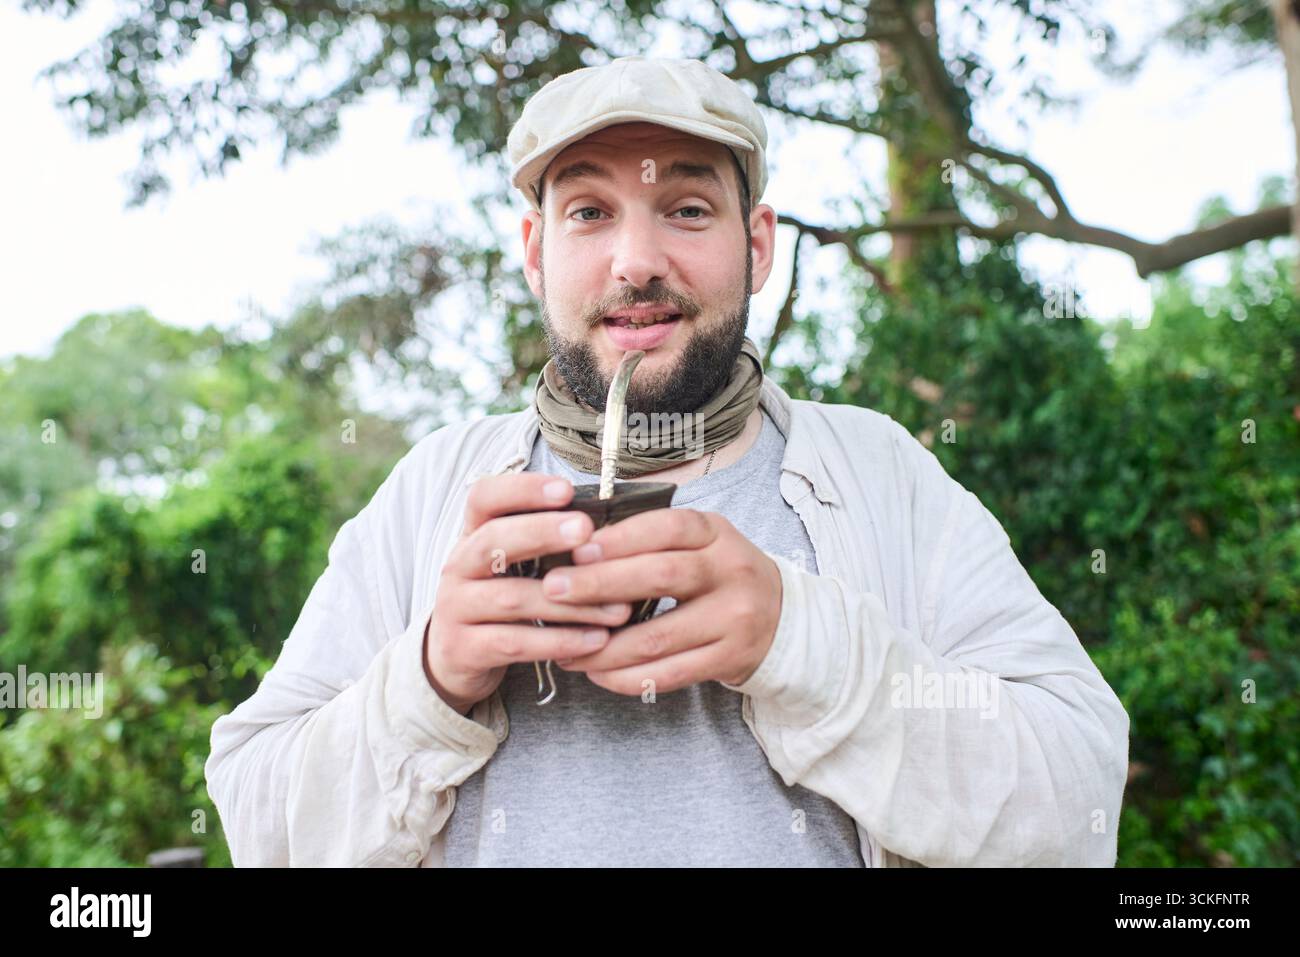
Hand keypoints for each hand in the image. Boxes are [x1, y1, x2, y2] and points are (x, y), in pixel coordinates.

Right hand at [423, 473, 633, 713]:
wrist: (455, 660)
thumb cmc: (500, 601)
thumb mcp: (512, 566)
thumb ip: (546, 544)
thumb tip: (612, 527)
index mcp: (473, 535)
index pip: (484, 497)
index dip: (521, 490)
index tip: (566, 489)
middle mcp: (457, 566)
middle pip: (493, 540)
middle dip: (542, 533)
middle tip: (586, 530)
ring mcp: (455, 608)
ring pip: (512, 598)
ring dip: (570, 602)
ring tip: (618, 607)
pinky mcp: (463, 650)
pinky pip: (515, 643)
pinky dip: (559, 641)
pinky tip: (596, 640)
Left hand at [543, 508, 782, 694]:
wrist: (781, 619)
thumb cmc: (719, 574)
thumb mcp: (700, 542)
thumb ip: (651, 541)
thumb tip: (577, 548)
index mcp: (717, 534)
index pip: (668, 528)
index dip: (621, 538)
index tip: (577, 549)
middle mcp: (730, 572)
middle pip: (662, 576)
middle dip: (601, 584)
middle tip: (554, 591)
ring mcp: (734, 619)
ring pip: (660, 636)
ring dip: (605, 645)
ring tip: (565, 646)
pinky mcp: (729, 659)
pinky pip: (670, 674)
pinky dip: (627, 676)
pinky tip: (597, 672)